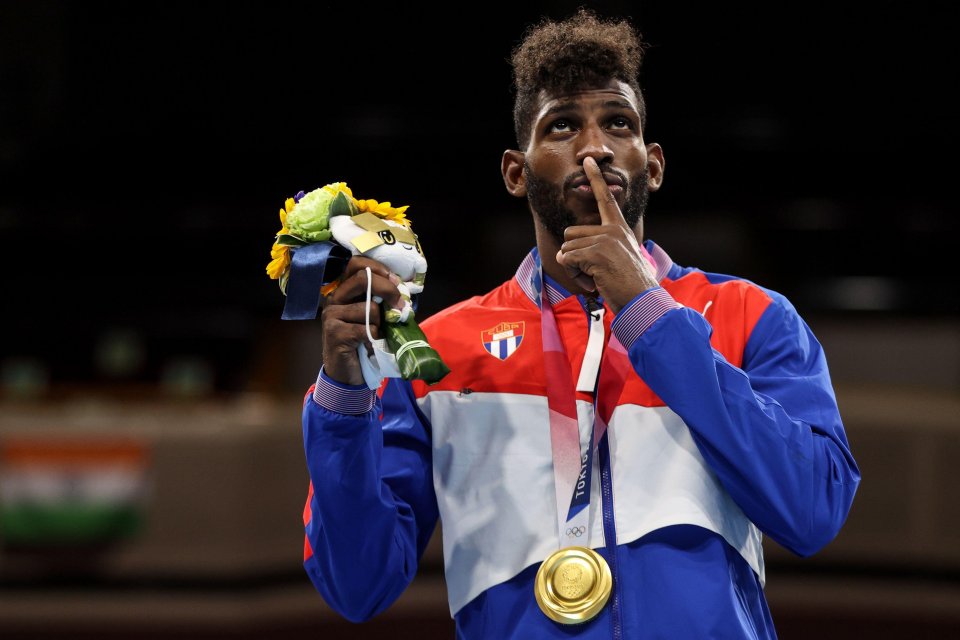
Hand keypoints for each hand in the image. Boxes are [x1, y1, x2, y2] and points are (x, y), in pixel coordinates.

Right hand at [320, 256, 402, 384]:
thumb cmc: (364, 342)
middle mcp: (334, 299)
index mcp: (344, 291)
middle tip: (399, 304)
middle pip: (362, 279)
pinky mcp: (334, 332)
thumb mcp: (374, 317)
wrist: (347, 373)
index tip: (395, 281)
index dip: (378, 268)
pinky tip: (367, 345)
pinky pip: (365, 329)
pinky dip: (373, 338)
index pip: (356, 264)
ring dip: (379, 324)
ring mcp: (331, 315)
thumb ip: (381, 301)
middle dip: (387, 289)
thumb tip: (403, 290)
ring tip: (373, 336)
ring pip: (369, 308)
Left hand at [555, 156, 657, 312]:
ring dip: (574, 268)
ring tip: (595, 277)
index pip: (605, 199)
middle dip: (573, 256)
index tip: (587, 161)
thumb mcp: (617, 259)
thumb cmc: (629, 284)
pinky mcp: (595, 253)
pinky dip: (574, 274)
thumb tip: (560, 253)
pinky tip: (593, 282)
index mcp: (619, 228)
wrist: (642, 299)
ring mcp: (604, 240)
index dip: (595, 179)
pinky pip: (566, 260)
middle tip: (593, 272)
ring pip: (566, 249)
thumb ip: (596, 249)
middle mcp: (612, 230)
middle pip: (570, 233)